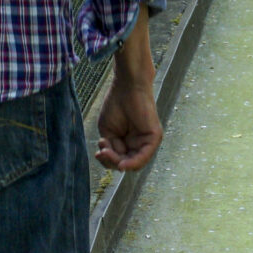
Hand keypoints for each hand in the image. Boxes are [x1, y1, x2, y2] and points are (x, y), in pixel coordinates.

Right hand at [94, 30, 162, 171]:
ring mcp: (147, 141)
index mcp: (128, 142)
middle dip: (111, 162)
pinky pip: (145, 156)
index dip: (108, 160)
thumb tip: (119, 165)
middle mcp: (139, 144)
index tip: (98, 151)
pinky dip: (132, 163)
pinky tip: (122, 164)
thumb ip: (112, 149)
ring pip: (135, 163)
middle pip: (127, 164)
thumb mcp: (108, 132)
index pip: (119, 160)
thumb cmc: (115, 105)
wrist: (126, 86)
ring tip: (107, 153)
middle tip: (102, 153)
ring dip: (118, 162)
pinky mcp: (154, 137)